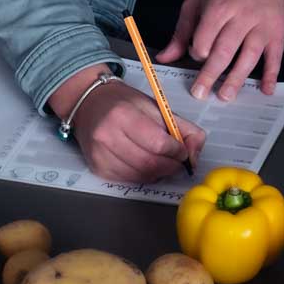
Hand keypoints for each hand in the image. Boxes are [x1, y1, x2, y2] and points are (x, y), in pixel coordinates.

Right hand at [61, 77, 205, 183]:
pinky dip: (144, 177)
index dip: (176, 151)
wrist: (90, 104)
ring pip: (140, 176)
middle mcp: (107, 136)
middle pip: (149, 163)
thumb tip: (194, 156)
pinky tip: (147, 165)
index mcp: (123, 115)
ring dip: (159, 174)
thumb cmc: (125, 103)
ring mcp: (100, 154)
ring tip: (164, 162)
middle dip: (171, 166)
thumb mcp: (157, 106)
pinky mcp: (97, 168)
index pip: (158, 143)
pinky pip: (128, 180)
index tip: (183, 151)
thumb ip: (183, 128)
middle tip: (178, 162)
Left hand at [156, 0, 283, 100]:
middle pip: (224, 51)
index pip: (204, 39)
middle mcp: (241, 18)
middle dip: (211, 75)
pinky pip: (276, 56)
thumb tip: (164, 58)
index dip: (197, 52)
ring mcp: (261, 26)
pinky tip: (265, 90)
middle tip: (200, 94)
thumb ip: (182, 31)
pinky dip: (271, 74)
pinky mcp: (278, 32)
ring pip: (249, 57)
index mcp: (218, 8)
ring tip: (225, 96)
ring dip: (237, 79)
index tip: (197, 55)